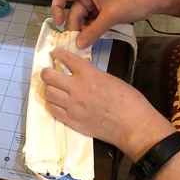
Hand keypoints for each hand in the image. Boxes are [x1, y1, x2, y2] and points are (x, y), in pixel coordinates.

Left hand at [40, 48, 173, 156]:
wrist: (132, 125)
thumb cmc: (129, 101)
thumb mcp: (111, 79)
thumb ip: (93, 74)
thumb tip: (83, 69)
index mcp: (89, 74)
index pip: (65, 58)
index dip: (57, 54)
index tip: (54, 54)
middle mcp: (76, 88)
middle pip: (49, 76)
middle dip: (46, 72)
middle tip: (48, 73)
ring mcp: (72, 105)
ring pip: (48, 93)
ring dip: (49, 89)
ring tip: (54, 90)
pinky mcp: (71, 121)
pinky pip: (53, 110)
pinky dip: (53, 105)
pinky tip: (57, 104)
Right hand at [50, 0, 147, 49]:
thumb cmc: (133, 0)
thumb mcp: (111, 15)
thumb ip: (93, 31)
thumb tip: (78, 44)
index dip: (56, 7)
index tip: (60, 23)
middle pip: (74, 12)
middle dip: (74, 27)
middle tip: (77, 43)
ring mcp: (97, 5)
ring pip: (83, 19)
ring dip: (83, 31)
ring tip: (86, 43)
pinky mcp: (105, 12)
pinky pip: (93, 22)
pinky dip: (91, 31)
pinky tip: (93, 40)